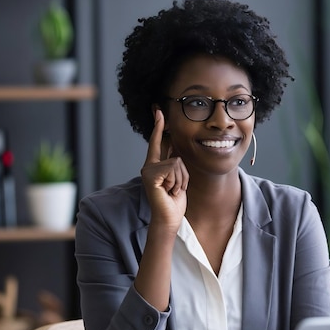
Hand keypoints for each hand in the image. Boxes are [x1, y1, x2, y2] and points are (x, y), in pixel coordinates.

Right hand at [140, 109, 188, 233]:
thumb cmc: (174, 202)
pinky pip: (174, 168)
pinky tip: (169, 192)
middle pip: (174, 153)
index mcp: (156, 165)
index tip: (159, 110)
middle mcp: (149, 165)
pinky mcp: (151, 175)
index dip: (159, 125)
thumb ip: (175, 165)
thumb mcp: (178, 180)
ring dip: (181, 180)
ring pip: (178, 162)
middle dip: (181, 175)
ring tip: (172, 192)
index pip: (159, 141)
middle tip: (172, 192)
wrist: (168, 219)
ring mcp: (148, 170)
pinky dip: (177, 182)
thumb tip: (177, 153)